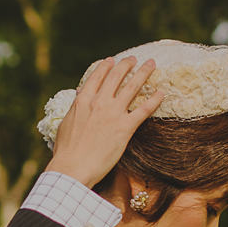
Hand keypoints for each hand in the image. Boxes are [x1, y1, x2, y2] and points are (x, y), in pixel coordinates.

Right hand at [44, 56, 162, 186]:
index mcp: (83, 101)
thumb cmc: (66, 151)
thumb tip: (78, 101)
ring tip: (150, 64)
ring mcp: (113, 113)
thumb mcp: (66, 124)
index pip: (97, 77)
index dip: (106, 66)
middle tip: (134, 59)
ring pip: (132, 87)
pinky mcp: (125, 127)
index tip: (112, 60)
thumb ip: (75, 110)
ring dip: (143, 73)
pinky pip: (144, 109)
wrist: (73, 167)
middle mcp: (99, 102)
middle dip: (126, 65)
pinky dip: (154, 99)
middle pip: (116, 77)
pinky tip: (161, 92)